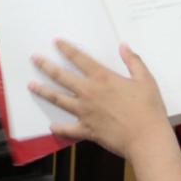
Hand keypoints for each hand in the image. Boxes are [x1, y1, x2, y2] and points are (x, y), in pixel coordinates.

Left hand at [29, 41, 174, 161]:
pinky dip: (59, 128)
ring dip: (44, 91)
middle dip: (46, 66)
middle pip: (61, 77)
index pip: (79, 59)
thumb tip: (124, 46)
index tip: (56, 42)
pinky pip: (68, 129)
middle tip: (34, 59)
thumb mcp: (145, 80)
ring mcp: (85, 112)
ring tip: (32, 86)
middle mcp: (89, 93)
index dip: (66, 49)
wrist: (147, 138)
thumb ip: (133, 61)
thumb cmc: (148, 109)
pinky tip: (51, 126)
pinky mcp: (86, 130)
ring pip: (58, 99)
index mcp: (102, 78)